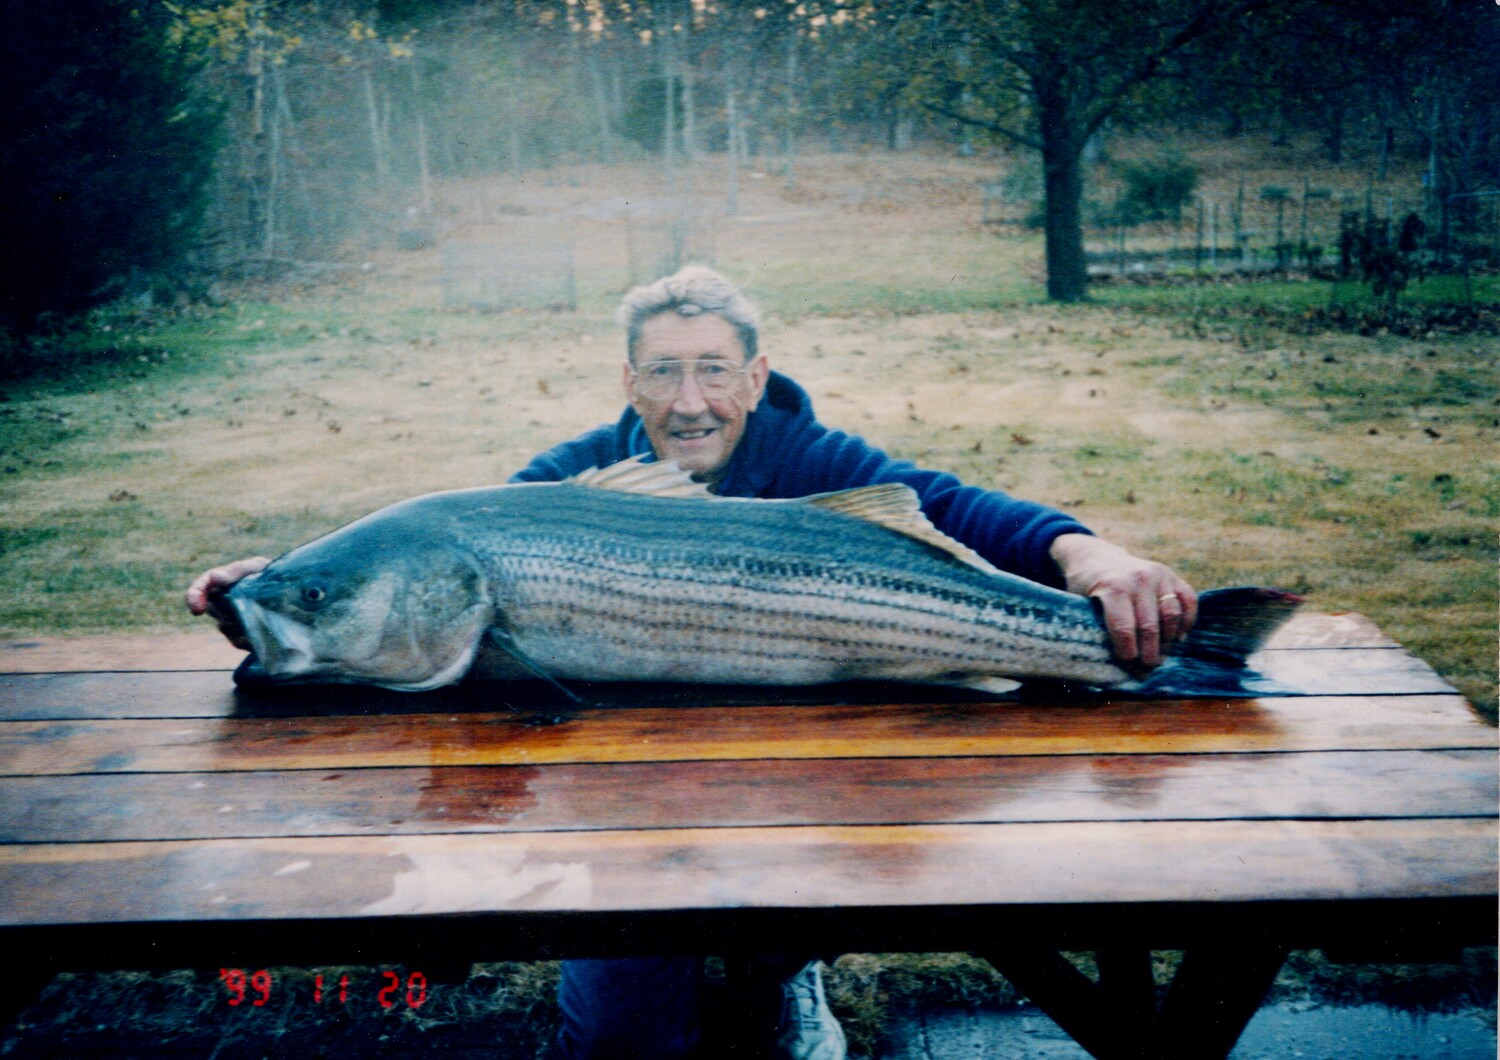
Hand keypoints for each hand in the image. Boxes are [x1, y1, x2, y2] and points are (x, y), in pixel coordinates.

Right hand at [184, 556, 269, 650]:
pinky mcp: (242, 639)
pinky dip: (248, 634)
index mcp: (221, 585)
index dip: (194, 597)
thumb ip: (237, 571)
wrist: (297, 599)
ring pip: (224, 626)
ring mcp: (231, 622)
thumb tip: (215, 577)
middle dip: (226, 608)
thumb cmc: (273, 576)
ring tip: (262, 611)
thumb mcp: (258, 568)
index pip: (199, 590)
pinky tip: (263, 627)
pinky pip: (237, 640)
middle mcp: (222, 604)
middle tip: (248, 602)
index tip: (197, 609)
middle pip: (212, 610)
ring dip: (240, 621)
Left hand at [1048, 534, 1196, 668]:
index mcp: (1113, 587)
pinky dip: (1187, 621)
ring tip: (1159, 655)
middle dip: (1149, 653)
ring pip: (1172, 615)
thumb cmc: (1084, 586)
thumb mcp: (1078, 602)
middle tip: (1146, 668)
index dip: (1127, 653)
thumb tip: (1106, 662)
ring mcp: (1158, 575)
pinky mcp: (1172, 575)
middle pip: (1150, 627)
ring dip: (1168, 641)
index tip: (1128, 665)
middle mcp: (1138, 579)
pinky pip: (1189, 600)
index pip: (1124, 629)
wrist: (1096, 557)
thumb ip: (1092, 625)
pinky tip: (1177, 637)